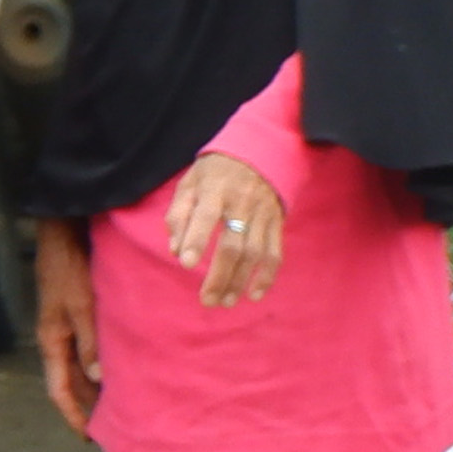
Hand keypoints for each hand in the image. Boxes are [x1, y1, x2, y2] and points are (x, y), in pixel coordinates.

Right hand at [34, 216, 100, 434]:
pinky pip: (86, 350)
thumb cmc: (69, 268)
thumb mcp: (81, 306)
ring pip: (79, 367)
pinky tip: (116, 367)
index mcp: (51, 341)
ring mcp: (65, 327)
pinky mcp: (76, 314)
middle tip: (110, 427)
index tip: (87, 438)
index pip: (58, 390)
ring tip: (117, 403)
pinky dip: (99, 364)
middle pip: (69, 382)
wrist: (63, 234)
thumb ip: (89, 341)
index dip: (72, 415)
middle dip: (86, 405)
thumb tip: (97, 378)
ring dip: (94, 386)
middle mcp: (56, 339)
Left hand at [164, 152, 284, 306]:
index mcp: (216, 190)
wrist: (261, 150)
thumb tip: (175, 249)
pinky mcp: (276, 222)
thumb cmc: (215, 172)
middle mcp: (241, 203)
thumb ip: (178, 214)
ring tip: (225, 301)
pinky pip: (275, 253)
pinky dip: (267, 276)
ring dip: (240, 281)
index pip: (205, 215)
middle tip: (207, 300)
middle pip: (232, 244)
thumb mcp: (190, 182)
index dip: (196, 239)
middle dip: (219, 275)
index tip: (186, 264)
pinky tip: (254, 294)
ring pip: (254, 253)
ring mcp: (262, 214)